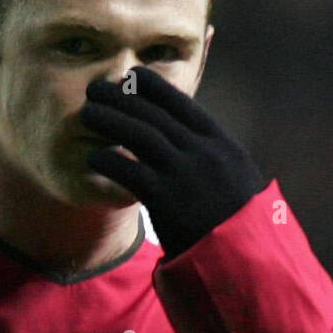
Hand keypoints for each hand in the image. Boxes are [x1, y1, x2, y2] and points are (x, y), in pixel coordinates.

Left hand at [79, 65, 264, 259]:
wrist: (246, 257)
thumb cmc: (240, 224)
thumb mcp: (238, 180)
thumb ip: (214, 158)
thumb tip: (194, 145)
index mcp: (220, 144)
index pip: (182, 104)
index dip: (153, 87)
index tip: (131, 75)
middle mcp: (203, 152)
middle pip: (155, 114)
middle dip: (121, 97)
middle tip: (96, 89)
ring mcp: (184, 175)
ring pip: (140, 136)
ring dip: (109, 120)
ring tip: (86, 114)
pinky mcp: (166, 201)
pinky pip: (130, 172)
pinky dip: (108, 161)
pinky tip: (92, 158)